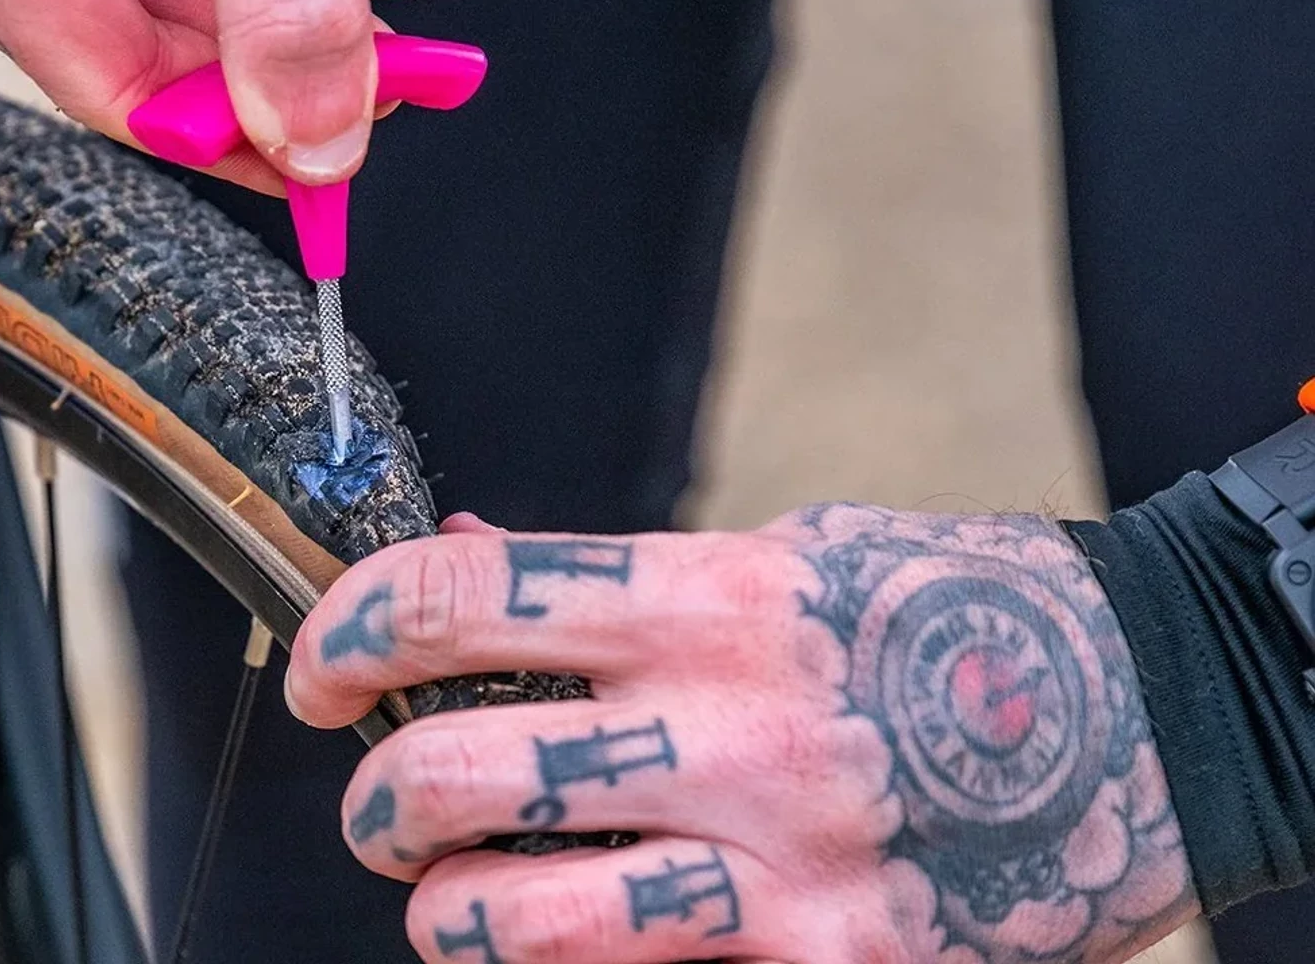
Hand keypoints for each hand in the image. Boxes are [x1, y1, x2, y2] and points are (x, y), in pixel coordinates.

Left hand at [286, 507, 1198, 963]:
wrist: (1159, 708)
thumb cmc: (953, 617)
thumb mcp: (790, 557)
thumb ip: (617, 582)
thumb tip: (456, 559)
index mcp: (712, 600)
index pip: (459, 599)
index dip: (346, 631)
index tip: (321, 669)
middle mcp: (729, 730)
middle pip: (450, 772)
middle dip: (375, 800)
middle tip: (385, 804)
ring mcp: (779, 867)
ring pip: (507, 924)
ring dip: (445, 917)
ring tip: (456, 900)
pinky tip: (595, 944)